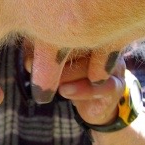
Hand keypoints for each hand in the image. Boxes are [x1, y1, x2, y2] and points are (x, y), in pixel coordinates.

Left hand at [22, 46, 144, 144]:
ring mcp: (113, 66)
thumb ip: (45, 64)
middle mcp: (104, 48)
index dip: (48, 47)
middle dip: (56, 61)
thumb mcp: (56, 72)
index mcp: (90, 39)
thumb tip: (29, 62)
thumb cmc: (74, 83)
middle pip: (82, 47)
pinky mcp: (116, 86)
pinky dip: (81, 90)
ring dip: (67, 76)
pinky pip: (101, 86)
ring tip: (52, 84)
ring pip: (91, 66)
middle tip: (37, 73)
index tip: (28, 62)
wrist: (95, 108)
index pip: (70, 36)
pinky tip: (65, 91)